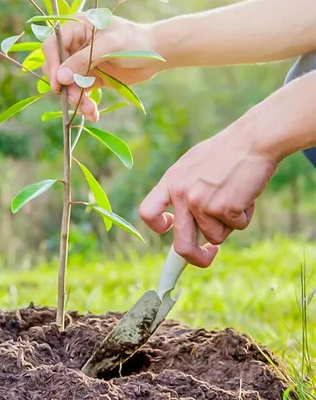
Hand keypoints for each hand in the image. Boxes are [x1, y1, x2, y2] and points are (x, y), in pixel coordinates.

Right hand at [42, 15, 165, 121]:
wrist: (157, 54)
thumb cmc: (135, 41)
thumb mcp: (110, 46)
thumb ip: (84, 60)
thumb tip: (60, 77)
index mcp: (77, 28)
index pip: (52, 46)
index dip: (52, 64)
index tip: (58, 85)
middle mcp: (75, 46)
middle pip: (57, 68)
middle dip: (65, 87)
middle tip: (76, 101)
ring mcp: (82, 63)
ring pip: (68, 85)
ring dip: (76, 99)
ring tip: (90, 110)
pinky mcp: (91, 78)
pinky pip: (80, 93)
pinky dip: (85, 104)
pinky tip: (93, 114)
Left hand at [139, 122, 277, 266]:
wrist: (252, 141)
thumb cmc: (225, 152)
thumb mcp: (192, 166)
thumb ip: (184, 190)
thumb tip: (182, 221)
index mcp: (170, 182)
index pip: (147, 212)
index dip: (158, 226)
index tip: (171, 228)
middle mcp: (182, 194)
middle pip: (181, 244)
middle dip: (196, 258)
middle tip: (208, 255)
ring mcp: (201, 203)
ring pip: (215, 236)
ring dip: (229, 224)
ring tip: (235, 195)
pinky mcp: (224, 208)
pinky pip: (237, 227)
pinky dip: (245, 216)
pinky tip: (246, 194)